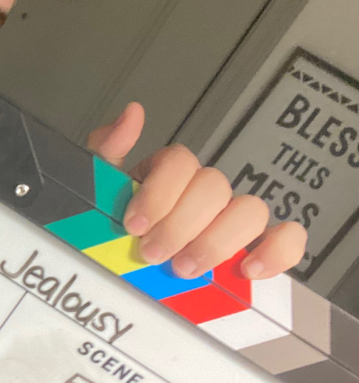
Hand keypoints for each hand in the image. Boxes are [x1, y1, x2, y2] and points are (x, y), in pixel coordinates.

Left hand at [87, 103, 305, 279]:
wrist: (117, 265)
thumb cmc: (110, 225)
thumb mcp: (96, 187)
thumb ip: (106, 149)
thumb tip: (132, 114)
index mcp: (169, 173)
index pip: (181, 161)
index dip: (159, 193)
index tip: (133, 224)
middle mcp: (204, 192)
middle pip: (215, 187)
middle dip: (180, 225)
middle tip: (151, 253)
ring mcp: (232, 220)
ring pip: (250, 212)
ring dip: (218, 241)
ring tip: (185, 268)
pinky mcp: (254, 249)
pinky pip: (287, 240)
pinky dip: (276, 252)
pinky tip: (247, 269)